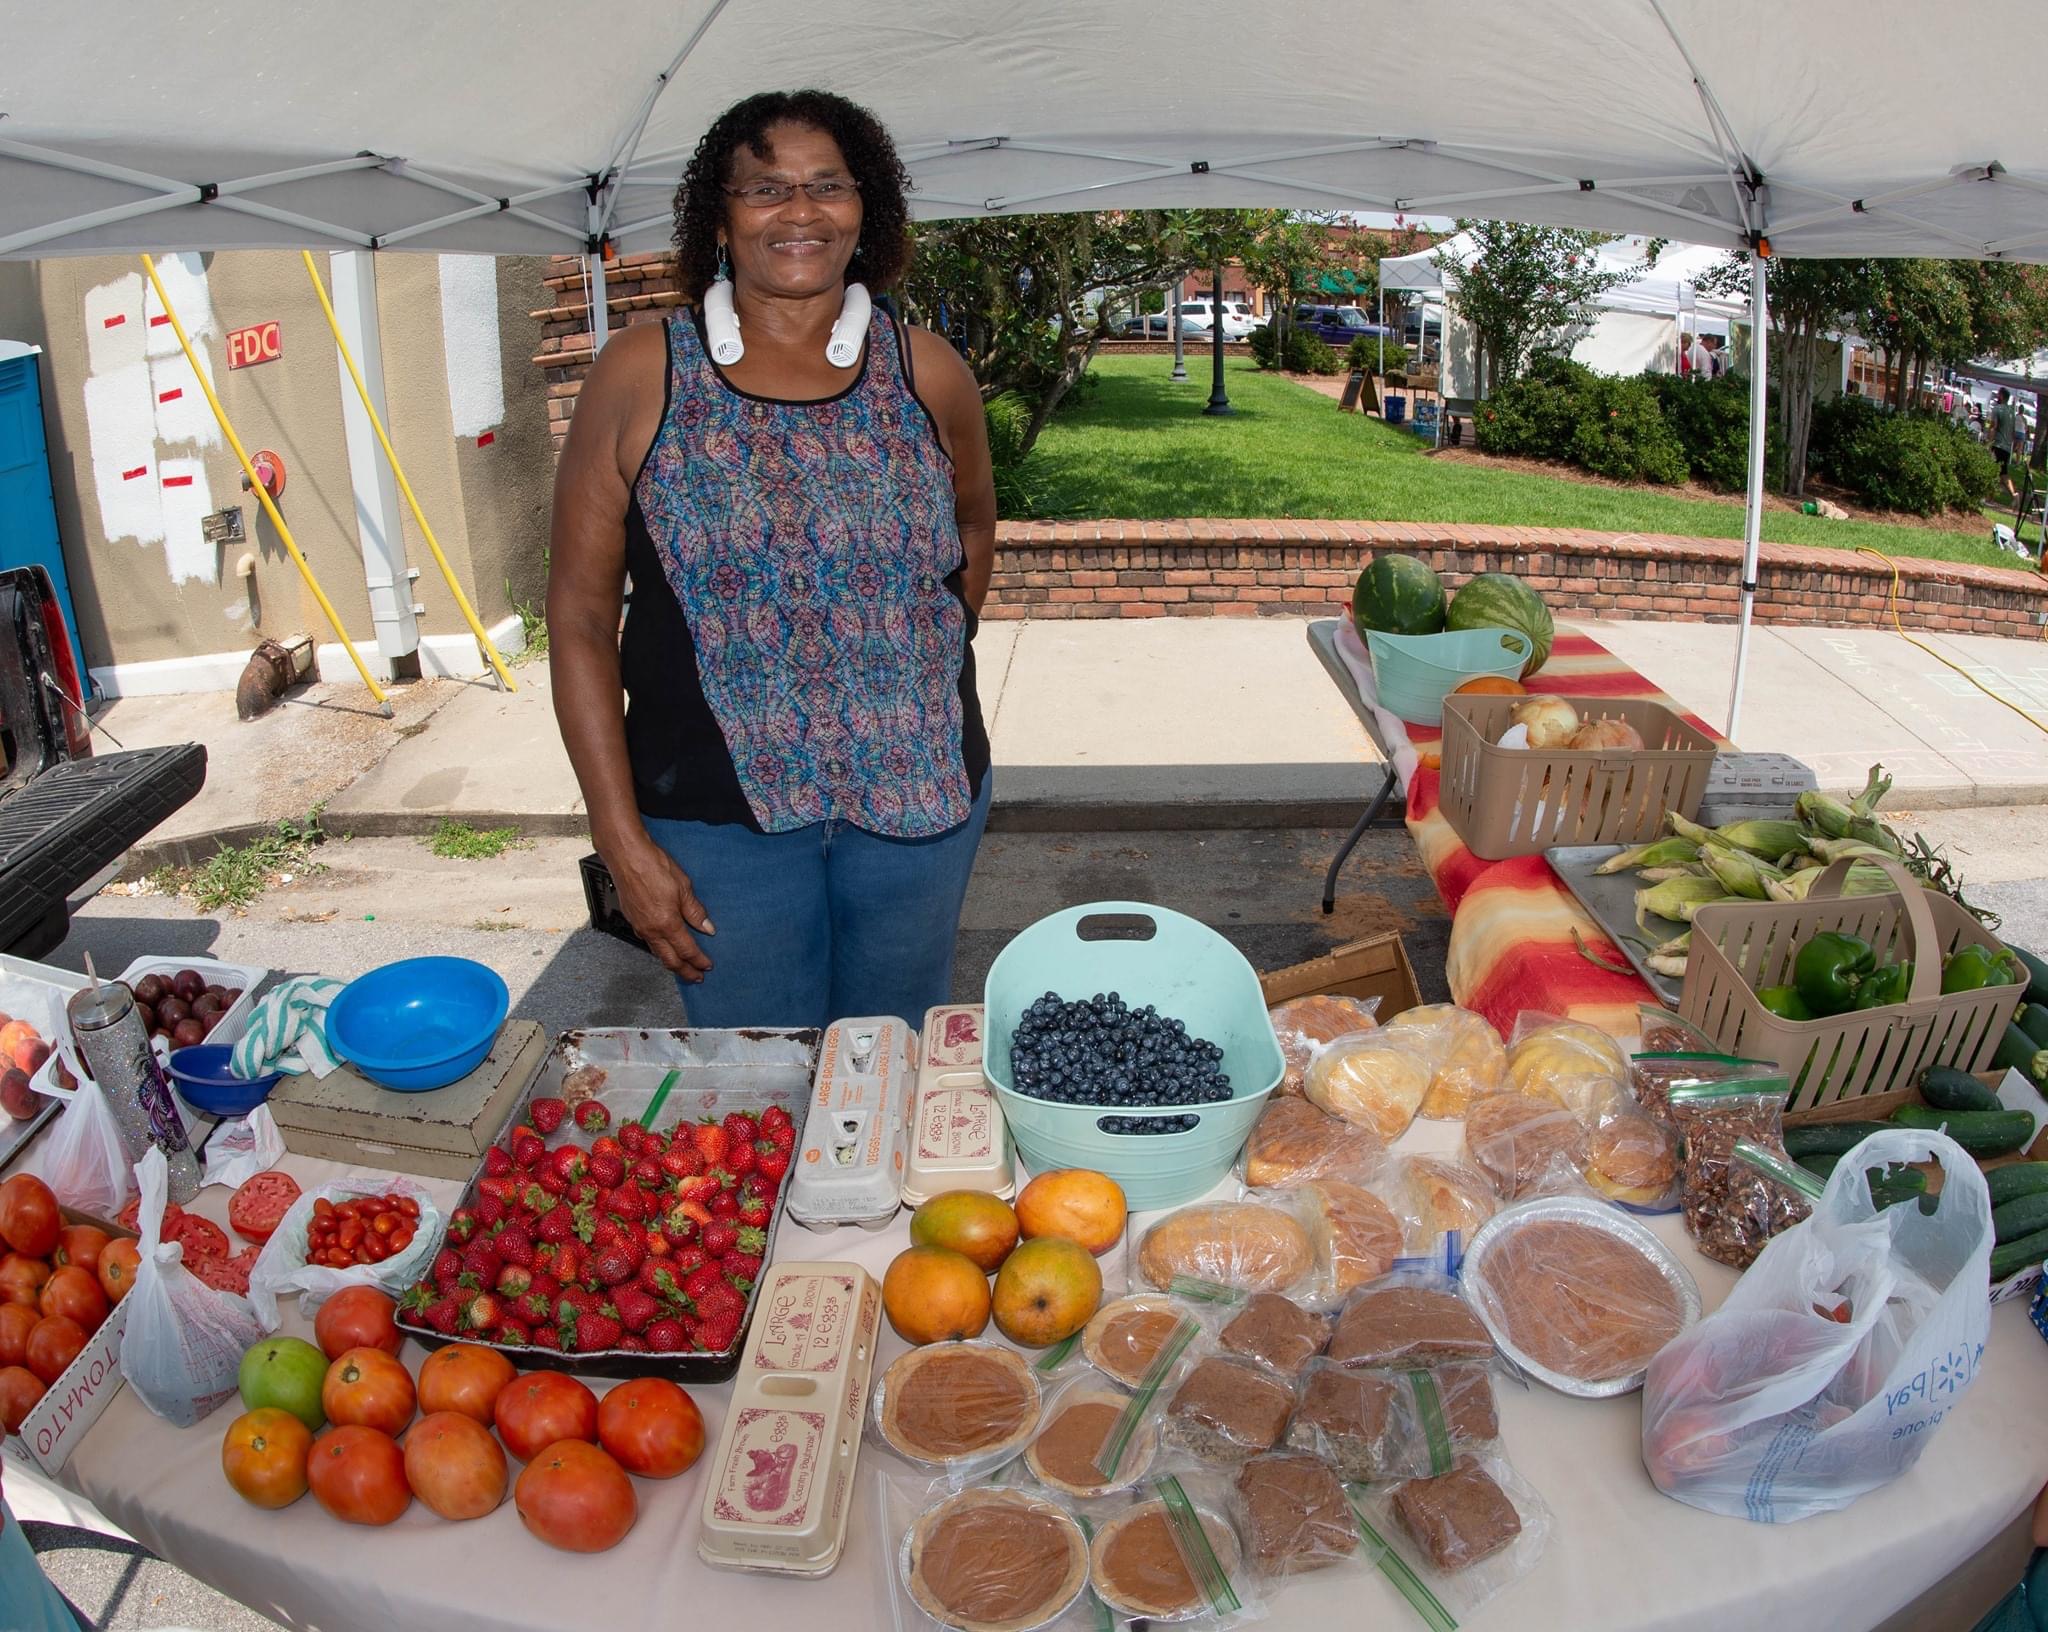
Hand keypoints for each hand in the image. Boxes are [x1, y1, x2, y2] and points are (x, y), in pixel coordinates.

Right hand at [606, 837, 714, 981]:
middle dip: (684, 971)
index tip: (707, 966)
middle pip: (669, 960)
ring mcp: (638, 925)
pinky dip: (659, 949)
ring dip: (671, 961)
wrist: (626, 855)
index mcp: (666, 923)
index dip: (698, 961)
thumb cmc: (653, 866)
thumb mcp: (683, 887)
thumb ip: (695, 911)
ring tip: (682, 966)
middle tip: (696, 977)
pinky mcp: (631, 918)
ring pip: (657, 952)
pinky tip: (665, 945)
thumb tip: (707, 928)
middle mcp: (650, 929)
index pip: (687, 950)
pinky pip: (647, 941)